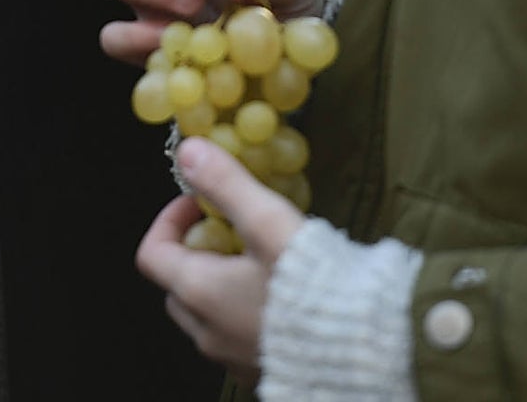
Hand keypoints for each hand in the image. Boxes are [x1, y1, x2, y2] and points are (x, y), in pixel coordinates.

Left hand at [135, 137, 304, 385]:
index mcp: (199, 294)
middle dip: (196, 251)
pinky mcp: (266, 374)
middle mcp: (208, 333)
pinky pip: (239, 338)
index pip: (152, 253)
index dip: (169, 220)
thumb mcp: (270, 224)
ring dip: (222, 284)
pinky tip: (284, 298)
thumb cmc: (317, 288)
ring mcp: (234, 359)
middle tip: (232, 228)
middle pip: (177, 285)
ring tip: (263, 259)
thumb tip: (189, 151)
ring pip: (207, 315)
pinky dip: (246, 313)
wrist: (374, 352)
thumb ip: (227, 185)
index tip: (199, 203)